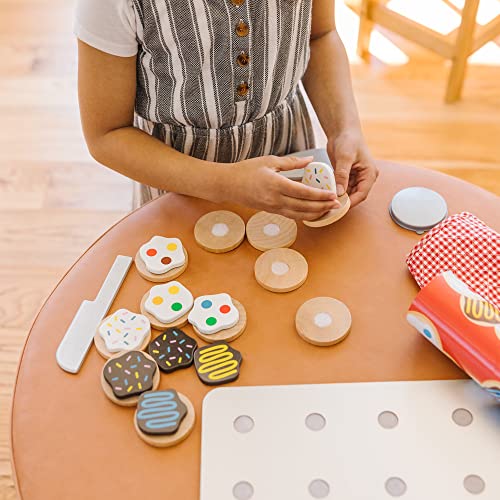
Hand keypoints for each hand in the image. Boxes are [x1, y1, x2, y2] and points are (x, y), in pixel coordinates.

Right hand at [223, 155, 339, 220]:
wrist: (227, 185)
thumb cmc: (246, 170)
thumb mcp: (270, 161)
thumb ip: (292, 163)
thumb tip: (311, 160)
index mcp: (276, 185)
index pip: (303, 193)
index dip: (320, 195)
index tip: (332, 194)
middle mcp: (275, 199)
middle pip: (304, 207)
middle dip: (322, 207)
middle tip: (336, 204)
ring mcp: (273, 207)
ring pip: (299, 215)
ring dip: (315, 214)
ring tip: (328, 210)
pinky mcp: (271, 211)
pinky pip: (291, 215)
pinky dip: (304, 215)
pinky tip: (313, 212)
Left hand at [327, 130, 378, 206]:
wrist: (342, 130)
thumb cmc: (348, 139)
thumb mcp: (345, 157)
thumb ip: (342, 175)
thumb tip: (339, 192)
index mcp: (369, 174)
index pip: (362, 194)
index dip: (350, 202)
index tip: (338, 206)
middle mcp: (364, 178)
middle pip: (355, 196)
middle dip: (343, 201)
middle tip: (330, 205)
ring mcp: (355, 177)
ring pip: (347, 193)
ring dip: (338, 196)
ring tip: (326, 200)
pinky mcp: (346, 176)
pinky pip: (341, 187)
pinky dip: (334, 190)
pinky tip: (325, 192)